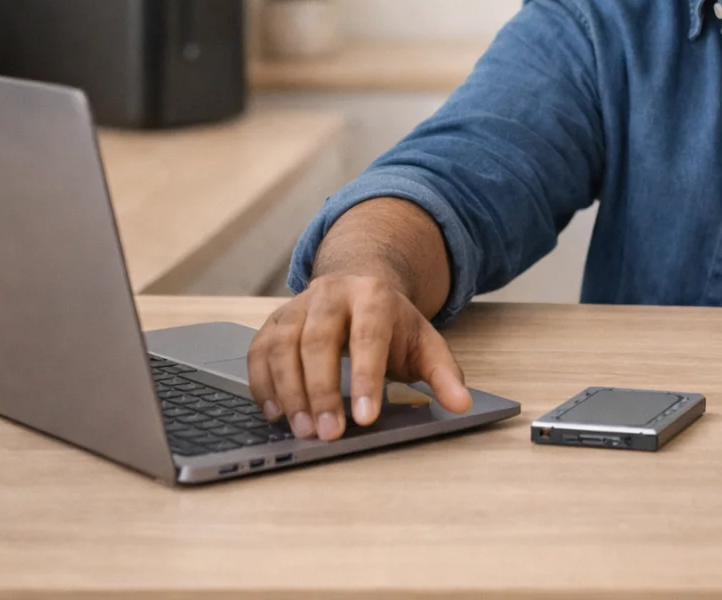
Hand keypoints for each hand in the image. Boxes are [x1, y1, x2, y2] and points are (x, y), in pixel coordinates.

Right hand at [246, 271, 472, 440]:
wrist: (360, 287)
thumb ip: (444, 374)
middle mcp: (331, 294)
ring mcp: (298, 305)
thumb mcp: (424, 344)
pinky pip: (258, 350)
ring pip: (283, 344)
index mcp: (374, 296)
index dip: (366, 377)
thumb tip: (463, 404)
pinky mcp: (274, 321)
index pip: (367, 336)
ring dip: (289, 391)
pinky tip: (274, 413)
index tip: (365, 418)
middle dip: (321, 390)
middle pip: (318, 340)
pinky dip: (261, 383)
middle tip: (328, 434)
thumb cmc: (392, 325)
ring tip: (302, 430)